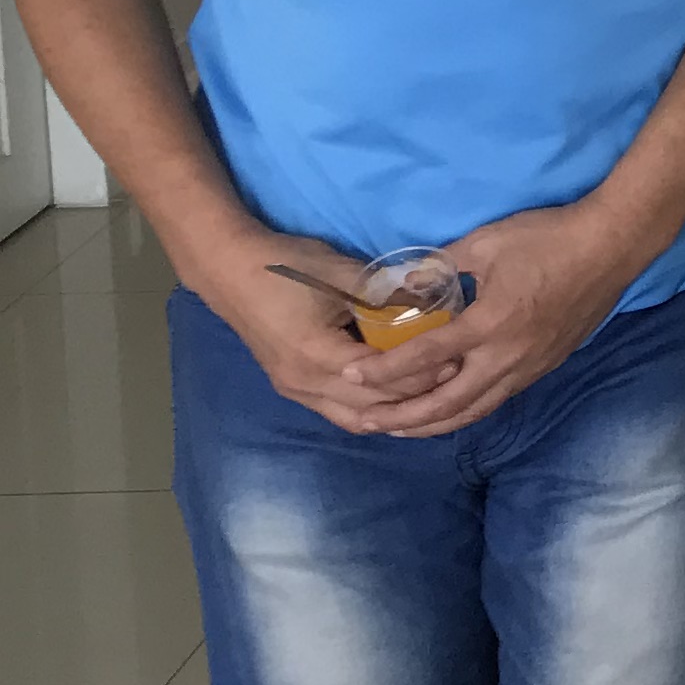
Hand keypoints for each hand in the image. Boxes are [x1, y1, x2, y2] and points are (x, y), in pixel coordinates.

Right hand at [184, 222, 431, 432]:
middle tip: (452, 378)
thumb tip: (430, 301)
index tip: (455, 359)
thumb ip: (384, 293)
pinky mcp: (290, 386)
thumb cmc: (287, 266)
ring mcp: (294, 389)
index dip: (420, 373)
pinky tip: (394, 398)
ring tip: (428, 395)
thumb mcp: (342, 273)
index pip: (381, 378)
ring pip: (352, 417)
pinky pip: (336, 410)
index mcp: (317, 355)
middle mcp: (304, 383)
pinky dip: (367, 408)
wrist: (229, 270)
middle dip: (413, 396)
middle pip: (370, 405)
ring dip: (390, 411)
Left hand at [353, 199, 652, 438]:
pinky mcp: (545, 365)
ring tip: (402, 428)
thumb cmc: (549, 238)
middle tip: (367, 422)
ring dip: (435, 424)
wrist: (612, 245)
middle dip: (403, 418)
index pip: (424, 358)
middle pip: (446, 404)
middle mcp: (506, 357)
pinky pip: (498, 398)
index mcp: (488, 325)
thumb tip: (410, 279)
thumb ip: (444, 264)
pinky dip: (467, 410)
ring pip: (475, 410)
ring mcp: (529, 366)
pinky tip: (451, 408)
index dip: (383, 371)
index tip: (350, 376)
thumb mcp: (487, 242)